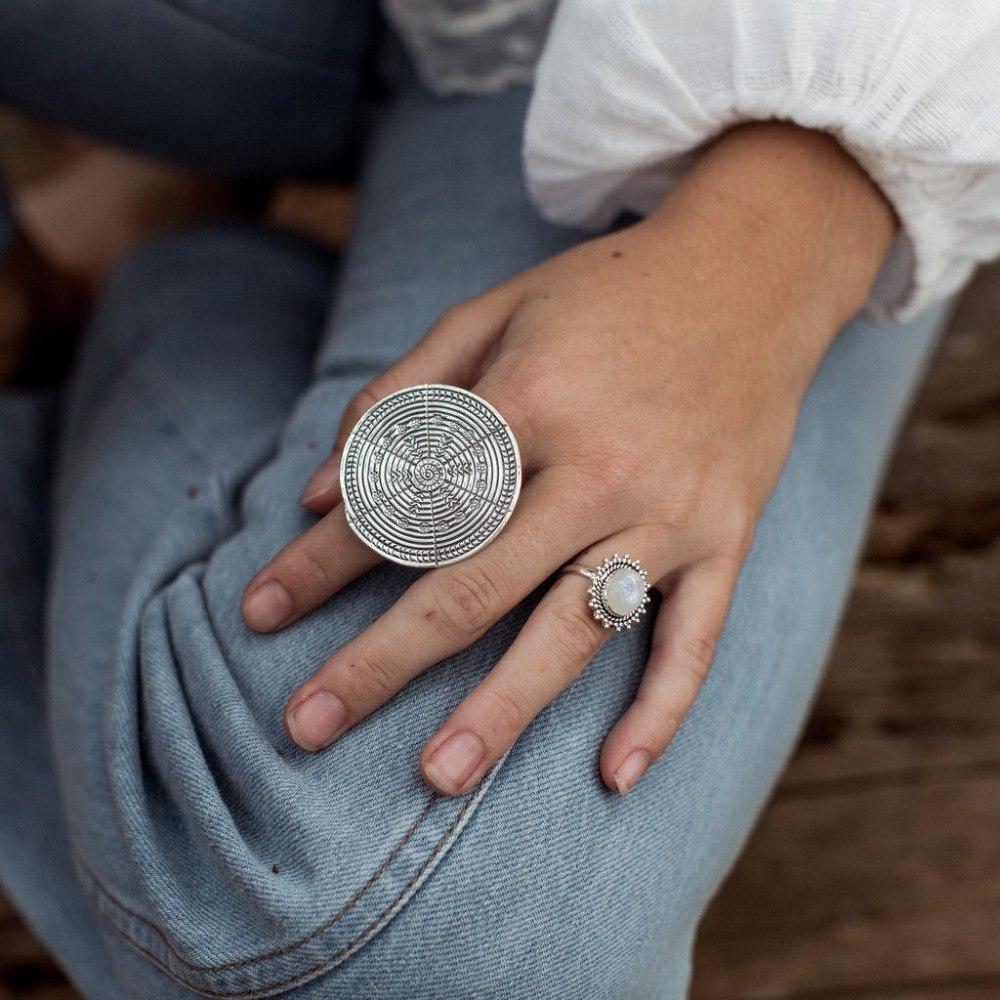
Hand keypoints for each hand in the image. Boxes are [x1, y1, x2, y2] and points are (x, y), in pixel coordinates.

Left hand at [242, 122, 893, 795]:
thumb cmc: (605, 293)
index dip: (320, 557)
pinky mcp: (727, 538)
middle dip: (380, 659)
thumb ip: (398, 395)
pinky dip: (660, 712)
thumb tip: (315, 491)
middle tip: (308, 724)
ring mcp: (669, 512)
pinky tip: (615, 776)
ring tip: (437, 777)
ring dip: (502, 709)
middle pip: (473, 586)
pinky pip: (695, 639)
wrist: (752, 269)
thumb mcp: (490, 312)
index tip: (259, 610)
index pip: (406, 500)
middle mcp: (599, 466)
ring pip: (574, 630)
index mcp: (531, 399)